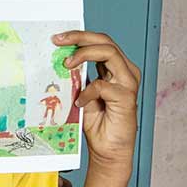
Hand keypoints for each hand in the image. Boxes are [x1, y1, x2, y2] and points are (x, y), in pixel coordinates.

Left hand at [53, 30, 139, 178]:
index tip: (58, 38)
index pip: (99, 42)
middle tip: (59, 40)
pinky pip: (103, 85)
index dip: (79, 36)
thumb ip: (77, 76)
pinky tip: (79, 102)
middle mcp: (125, 71)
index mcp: (115, 68)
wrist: (107, 149)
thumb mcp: (81, 93)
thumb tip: (60, 58)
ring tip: (67, 64)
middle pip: (105, 42)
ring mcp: (128, 83)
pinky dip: (87, 91)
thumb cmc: (97, 122)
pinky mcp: (126, 97)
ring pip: (109, 53)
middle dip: (80, 37)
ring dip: (84, 54)